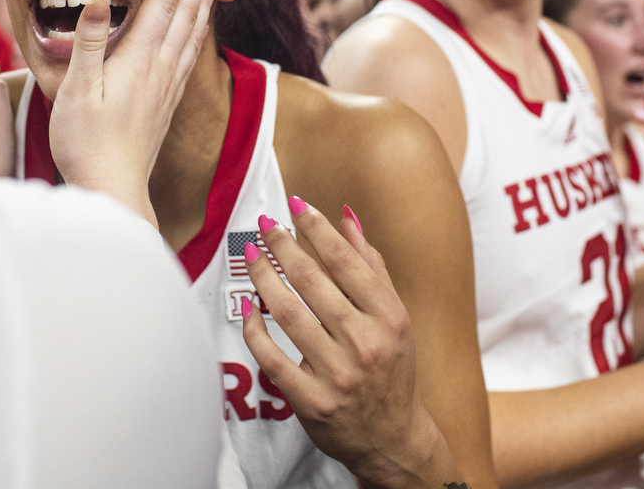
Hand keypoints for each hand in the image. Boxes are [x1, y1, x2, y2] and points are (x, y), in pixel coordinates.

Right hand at [48, 0, 217, 226]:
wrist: (112, 188)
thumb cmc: (86, 142)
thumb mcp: (78, 89)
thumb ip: (89, 43)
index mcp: (140, 59)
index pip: (164, 3)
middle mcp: (161, 68)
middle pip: (186, 11)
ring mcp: (168, 85)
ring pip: (193, 30)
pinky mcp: (167, 101)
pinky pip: (190, 53)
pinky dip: (198, 29)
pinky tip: (199, 25)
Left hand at [243, 198, 450, 487]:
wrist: (392, 438)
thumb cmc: (391, 368)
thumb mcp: (394, 316)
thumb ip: (370, 266)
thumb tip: (346, 216)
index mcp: (389, 318)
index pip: (347, 262)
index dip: (318, 229)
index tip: (297, 205)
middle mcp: (365, 344)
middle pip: (312, 281)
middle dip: (282, 246)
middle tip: (265, 225)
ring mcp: (337, 374)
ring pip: (286, 312)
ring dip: (262, 277)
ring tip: (250, 254)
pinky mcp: (312, 401)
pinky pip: (270, 356)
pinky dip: (254, 327)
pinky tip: (249, 307)